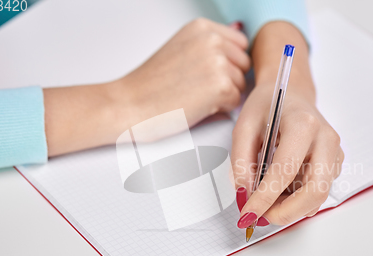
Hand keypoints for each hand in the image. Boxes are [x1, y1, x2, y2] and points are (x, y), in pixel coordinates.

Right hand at [44, 18, 249, 154]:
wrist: (129, 104)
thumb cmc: (150, 84)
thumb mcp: (181, 49)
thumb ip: (210, 44)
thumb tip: (240, 34)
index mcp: (202, 27)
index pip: (240, 45)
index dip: (228, 63)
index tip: (206, 74)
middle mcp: (212, 40)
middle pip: (244, 64)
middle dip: (229, 79)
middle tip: (198, 88)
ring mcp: (218, 62)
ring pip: (241, 85)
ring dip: (224, 95)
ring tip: (194, 96)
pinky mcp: (221, 86)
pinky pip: (235, 102)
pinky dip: (220, 110)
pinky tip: (196, 106)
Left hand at [232, 22, 343, 226]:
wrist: (291, 93)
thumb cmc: (268, 106)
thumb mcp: (244, 127)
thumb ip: (241, 162)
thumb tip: (245, 195)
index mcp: (303, 124)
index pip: (285, 170)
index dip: (265, 198)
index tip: (247, 214)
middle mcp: (326, 139)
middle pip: (315, 190)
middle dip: (286, 212)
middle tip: (261, 217)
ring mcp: (335, 152)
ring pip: (319, 196)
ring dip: (292, 208)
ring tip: (267, 200)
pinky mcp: (335, 163)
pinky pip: (318, 192)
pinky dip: (298, 201)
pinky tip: (280, 191)